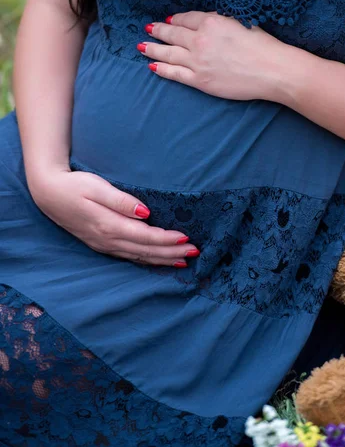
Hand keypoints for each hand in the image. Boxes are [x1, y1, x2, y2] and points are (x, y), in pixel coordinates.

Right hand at [30, 169, 197, 266]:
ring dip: (162, 260)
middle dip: (171, 252)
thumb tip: (146, 213)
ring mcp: (104, 245)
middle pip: (146, 251)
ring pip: (139, 257)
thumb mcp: (97, 187)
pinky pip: (129, 257)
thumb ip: (121, 201)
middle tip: (195, 252)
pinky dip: (147, 260)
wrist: (47, 193)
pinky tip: (158, 261)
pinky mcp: (101, 244)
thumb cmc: (74, 185)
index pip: (145, 236)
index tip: (187, 238)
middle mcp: (107, 240)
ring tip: (184, 261)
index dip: (167, 239)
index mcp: (108, 225)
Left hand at [138, 12, 291, 100]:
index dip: (175, 19)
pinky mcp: (199, 80)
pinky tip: (152, 66)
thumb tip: (205, 22)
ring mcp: (197, 61)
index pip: (186, 19)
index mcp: (211, 22)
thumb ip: (220, 20)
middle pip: (172, 34)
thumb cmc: (262, 45)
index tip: (169, 20)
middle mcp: (200, 40)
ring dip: (152, 49)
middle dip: (158, 31)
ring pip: (168, 53)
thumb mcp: (241, 21)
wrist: (271, 70)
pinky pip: (174, 73)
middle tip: (148, 28)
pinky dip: (162, 69)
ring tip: (142, 46)